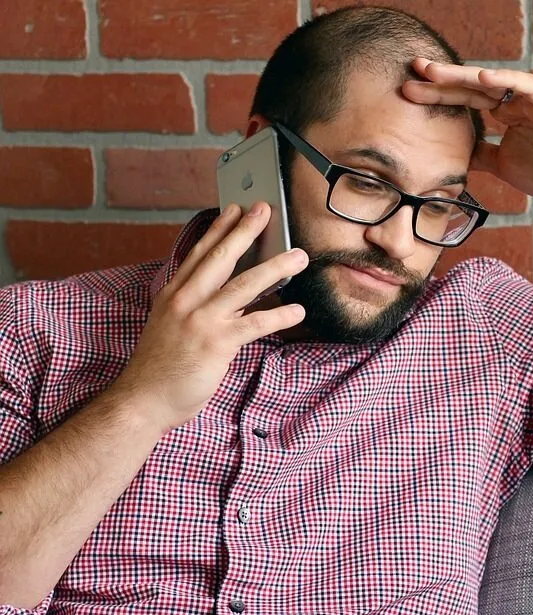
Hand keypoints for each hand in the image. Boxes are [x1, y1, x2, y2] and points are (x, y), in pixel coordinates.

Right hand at [109, 202, 307, 431]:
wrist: (144, 399)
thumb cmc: (161, 367)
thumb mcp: (173, 326)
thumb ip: (200, 308)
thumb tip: (234, 298)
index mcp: (174, 294)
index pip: (199, 254)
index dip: (219, 229)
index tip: (234, 208)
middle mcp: (185, 301)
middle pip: (221, 259)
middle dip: (245, 232)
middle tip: (265, 210)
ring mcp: (201, 320)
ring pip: (243, 286)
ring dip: (275, 268)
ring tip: (298, 256)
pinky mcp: (217, 343)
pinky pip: (255, 324)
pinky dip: (279, 315)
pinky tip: (298, 310)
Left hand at [401, 61, 532, 210]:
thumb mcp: (503, 165)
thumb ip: (482, 155)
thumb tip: (458, 155)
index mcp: (507, 112)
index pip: (466, 99)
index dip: (439, 94)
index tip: (409, 92)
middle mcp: (517, 101)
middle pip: (473, 86)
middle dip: (442, 78)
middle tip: (413, 69)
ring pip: (494, 81)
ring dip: (463, 76)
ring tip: (435, 72)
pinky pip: (526, 86)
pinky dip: (505, 80)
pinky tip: (481, 78)